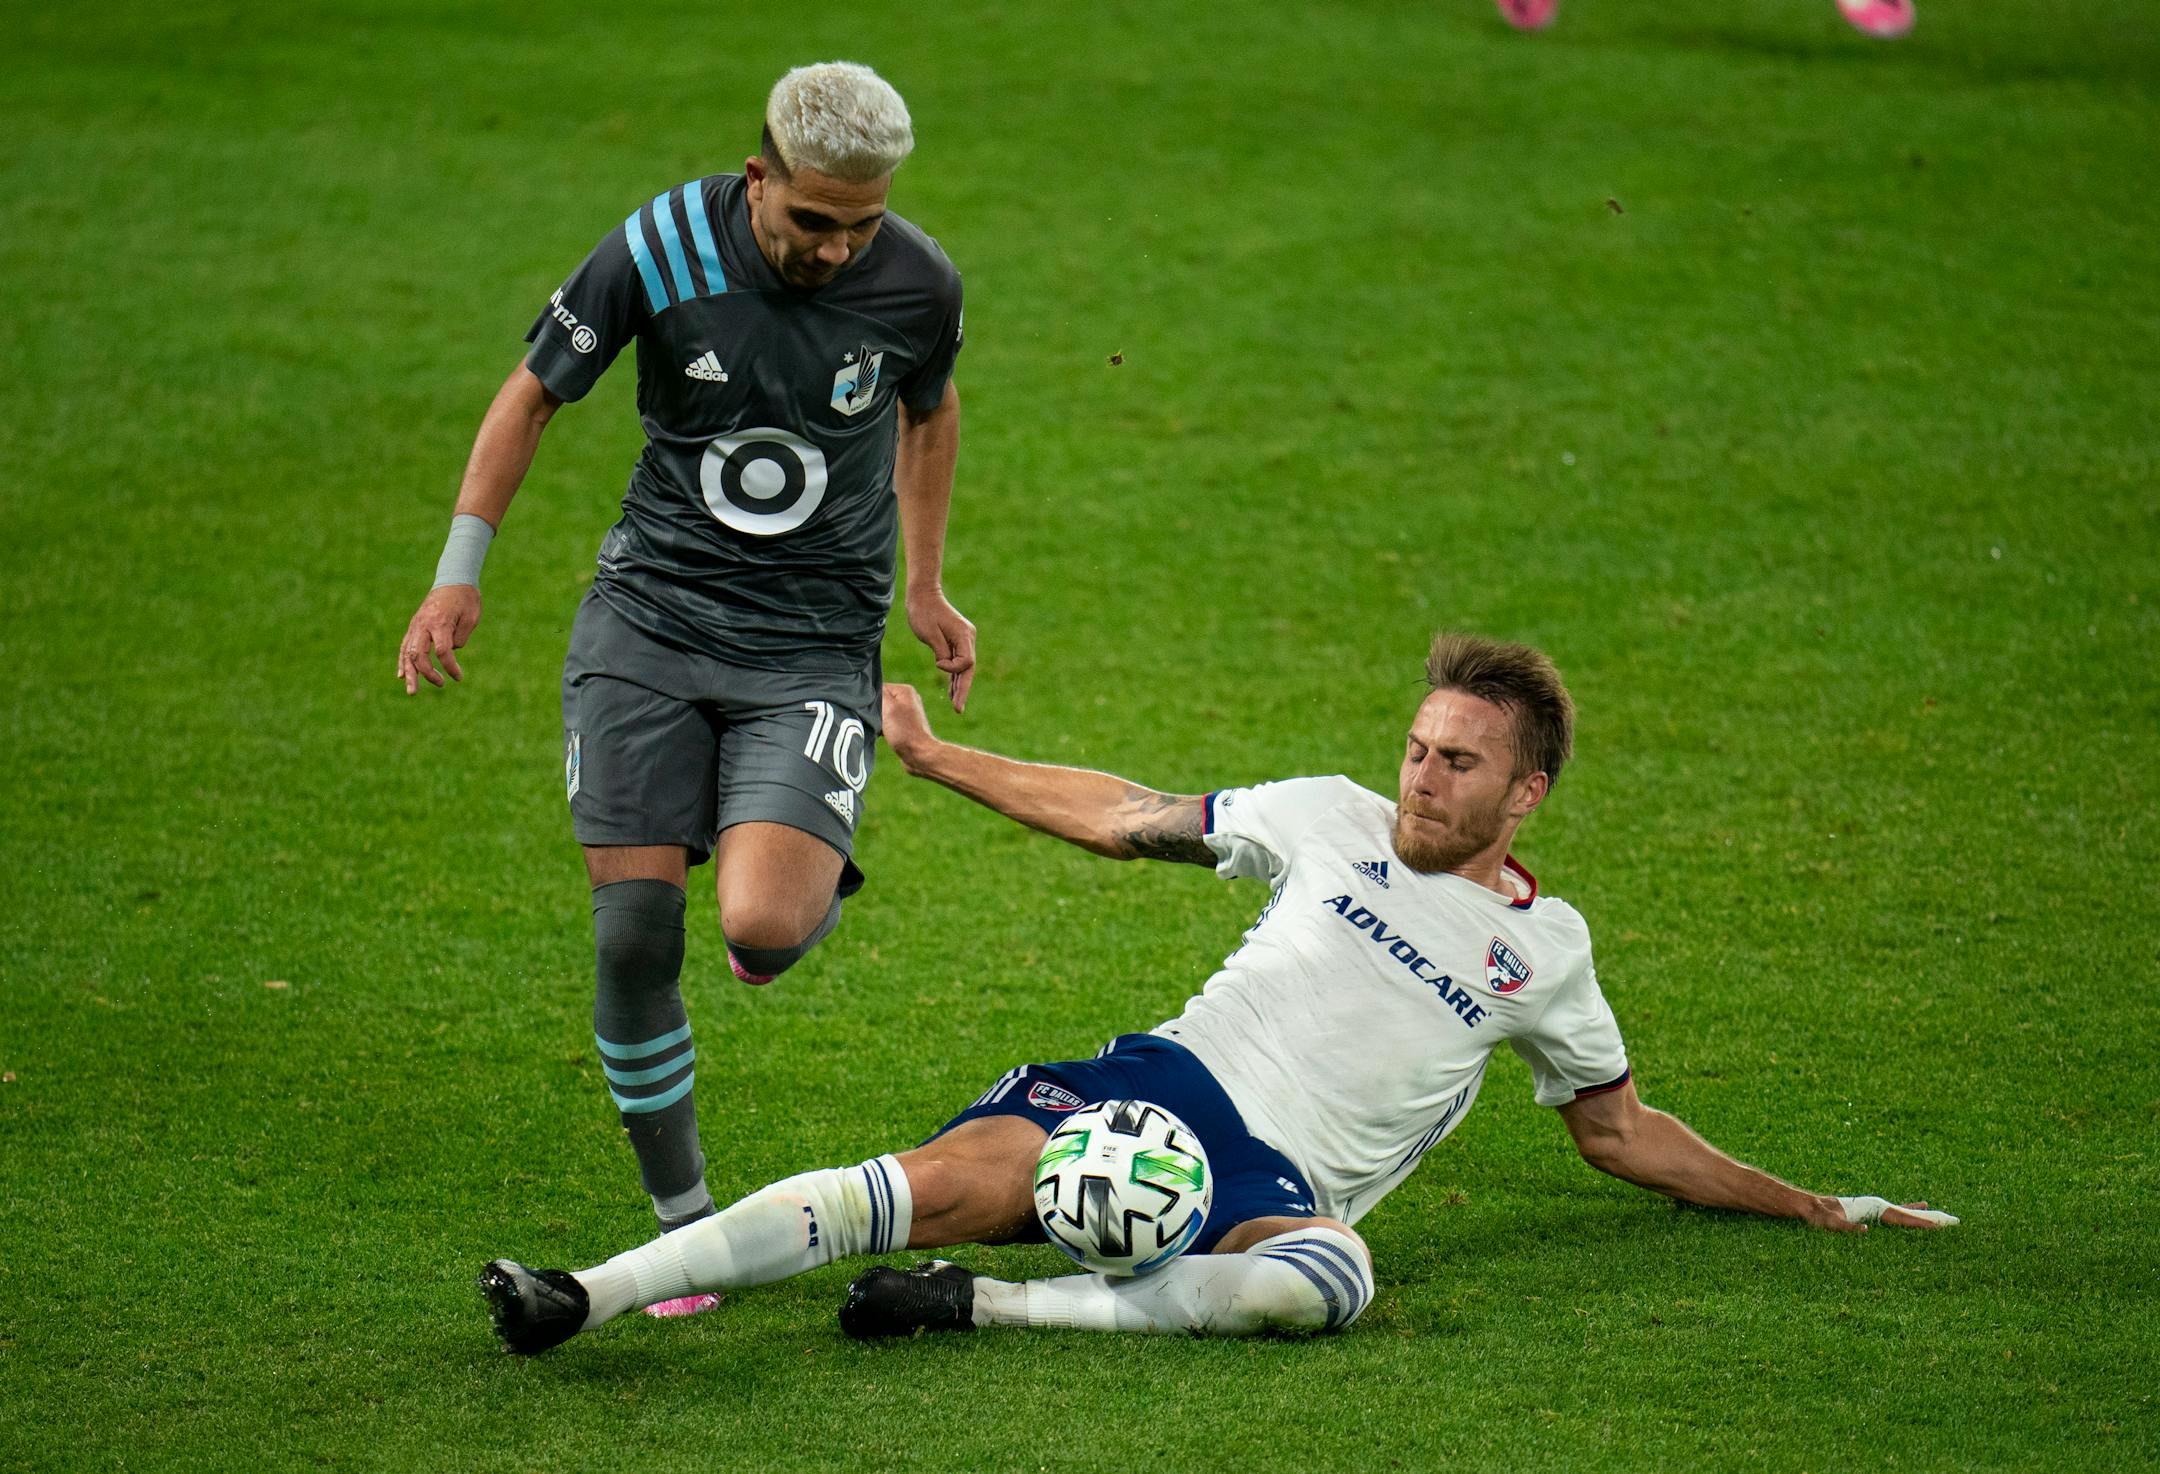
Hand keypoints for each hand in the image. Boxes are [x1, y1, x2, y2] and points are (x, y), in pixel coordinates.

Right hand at [397, 585, 481, 693]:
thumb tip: (450, 652)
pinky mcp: (414, 626)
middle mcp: (423, 624)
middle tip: (440, 684)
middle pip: (419, 654)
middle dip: (426, 674)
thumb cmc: (466, 599)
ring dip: (410, 673)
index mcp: (440, 622)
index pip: (442, 651)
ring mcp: (416, 625)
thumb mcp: (471, 617)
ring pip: (407, 652)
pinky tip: (402, 676)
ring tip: (412, 692)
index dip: (451, 667)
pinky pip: (405, 646)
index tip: (459, 677)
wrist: (453, 579)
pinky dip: (403, 662)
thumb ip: (460, 637)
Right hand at [880, 683, 938, 772]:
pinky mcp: (904, 725)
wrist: (918, 755)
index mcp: (905, 690)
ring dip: (877, 720)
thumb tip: (869, 688)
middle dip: (874, 710)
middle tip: (876, 721)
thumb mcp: (888, 708)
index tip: (871, 711)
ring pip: (882, 712)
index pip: (878, 688)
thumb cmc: (904, 732)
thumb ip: (878, 693)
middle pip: (880, 700)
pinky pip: (887, 722)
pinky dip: (882, 727)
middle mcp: (908, 698)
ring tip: (880, 729)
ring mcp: (906, 712)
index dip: (871, 700)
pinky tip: (882, 734)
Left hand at [904, 586, 976, 712]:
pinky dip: (954, 675)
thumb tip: (946, 667)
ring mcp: (964, 639)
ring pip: (965, 667)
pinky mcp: (957, 640)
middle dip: (963, 689)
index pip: (966, 662)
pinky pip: (958, 662)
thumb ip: (941, 652)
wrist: (923, 594)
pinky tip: (952, 690)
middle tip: (958, 709)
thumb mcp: (929, 633)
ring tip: (956, 705)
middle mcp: (968, 638)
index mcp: (964, 635)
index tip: (937, 663)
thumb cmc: (923, 612)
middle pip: (969, 668)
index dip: (952, 669)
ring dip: (959, 685)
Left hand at [1811, 1194, 1959, 1231]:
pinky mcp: (1869, 1212)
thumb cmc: (1818, 1216)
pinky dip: (1906, 1213)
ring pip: (1902, 1212)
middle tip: (1951, 1220)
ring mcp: (1873, 1209)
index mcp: (1872, 1210)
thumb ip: (1846, 1226)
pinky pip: (1892, 1215)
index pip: (1901, 1217)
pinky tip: (1914, 1210)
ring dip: (1919, 1214)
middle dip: (1927, 1217)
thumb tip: (1865, 1230)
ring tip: (1936, 1213)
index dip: (1919, 1222)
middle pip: (1907, 1213)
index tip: (1938, 1225)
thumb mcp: (1830, 1223)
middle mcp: (1876, 1207)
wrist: (1809, 1206)